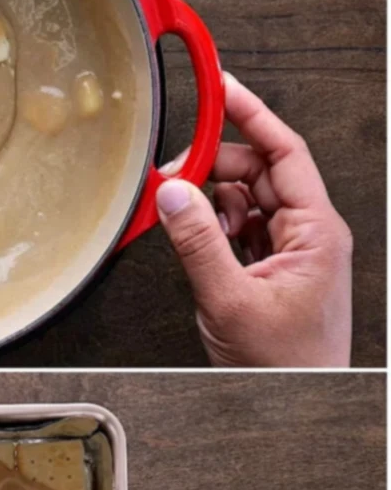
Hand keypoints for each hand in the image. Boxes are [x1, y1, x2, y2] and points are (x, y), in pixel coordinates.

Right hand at [156, 73, 351, 366]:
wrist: (294, 402)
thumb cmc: (284, 364)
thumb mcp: (230, 300)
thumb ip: (198, 243)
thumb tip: (174, 193)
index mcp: (315, 231)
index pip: (284, 151)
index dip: (251, 114)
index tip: (222, 87)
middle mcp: (307, 234)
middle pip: (258, 173)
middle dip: (214, 168)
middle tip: (173, 174)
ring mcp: (290, 251)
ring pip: (245, 201)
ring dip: (210, 202)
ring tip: (180, 214)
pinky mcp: (271, 269)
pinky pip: (239, 230)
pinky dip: (213, 228)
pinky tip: (195, 238)